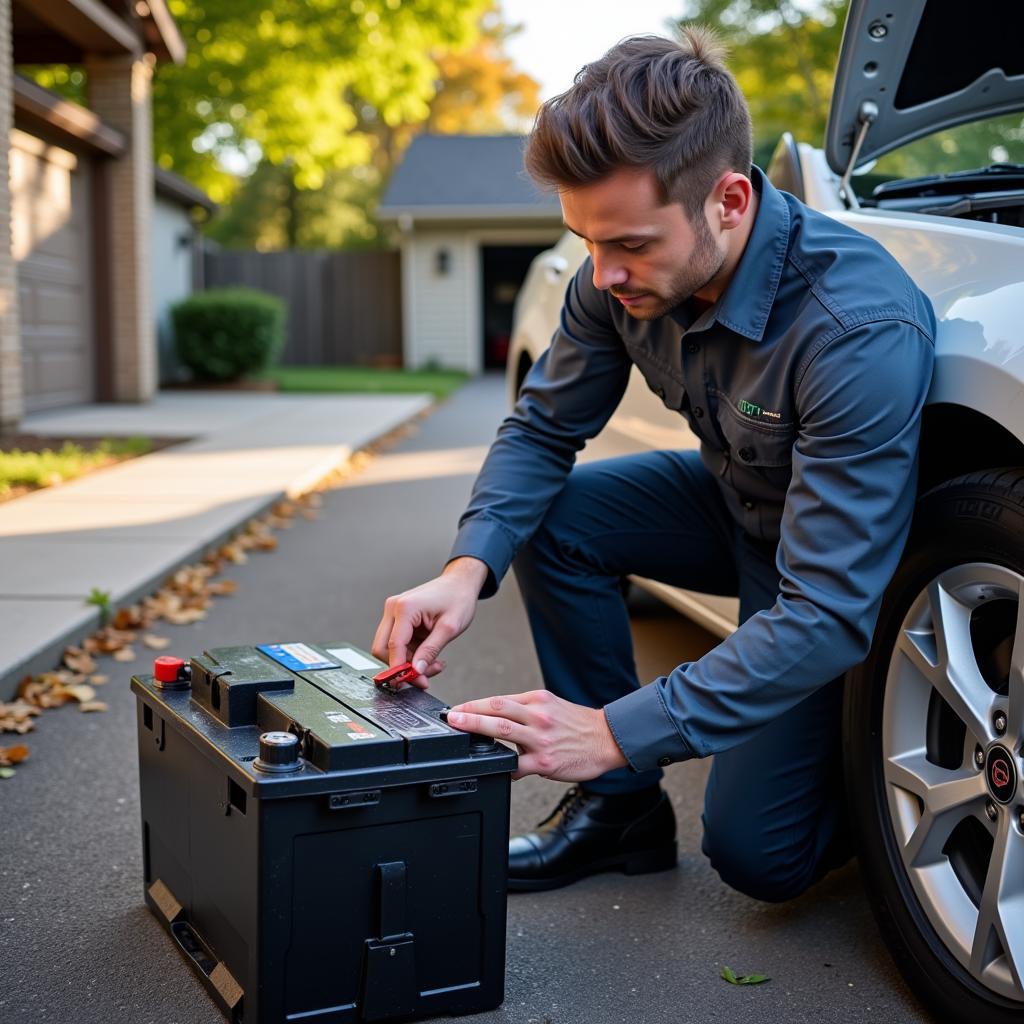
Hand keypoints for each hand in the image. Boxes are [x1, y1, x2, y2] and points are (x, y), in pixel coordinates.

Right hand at [371, 557, 486, 687]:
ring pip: (389, 649)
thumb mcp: (449, 628)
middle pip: (382, 649)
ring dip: (409, 662)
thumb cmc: (457, 598)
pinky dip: (411, 655)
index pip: (393, 646)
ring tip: (434, 663)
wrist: (459, 583)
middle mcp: (393, 608)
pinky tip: (429, 655)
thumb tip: (416, 671)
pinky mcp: (398, 619)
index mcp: (404, 608)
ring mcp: (393, 613)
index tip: (417, 682)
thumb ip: (431, 650)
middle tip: (425, 676)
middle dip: (402, 667)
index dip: (402, 669)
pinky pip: (397, 644)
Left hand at [446, 690, 627, 781]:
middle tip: (451, 716)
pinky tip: (494, 771)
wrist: (606, 739)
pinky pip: (517, 766)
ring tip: (460, 731)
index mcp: (537, 700)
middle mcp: (538, 716)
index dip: (475, 704)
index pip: (499, 700)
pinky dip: (502, 769)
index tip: (458, 708)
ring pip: (502, 732)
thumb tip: (497, 718)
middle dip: (470, 713)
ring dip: (477, 730)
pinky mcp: (545, 761)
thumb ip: (525, 710)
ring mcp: (541, 738)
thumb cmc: (578, 724)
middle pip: (496, 711)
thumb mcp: (551, 706)